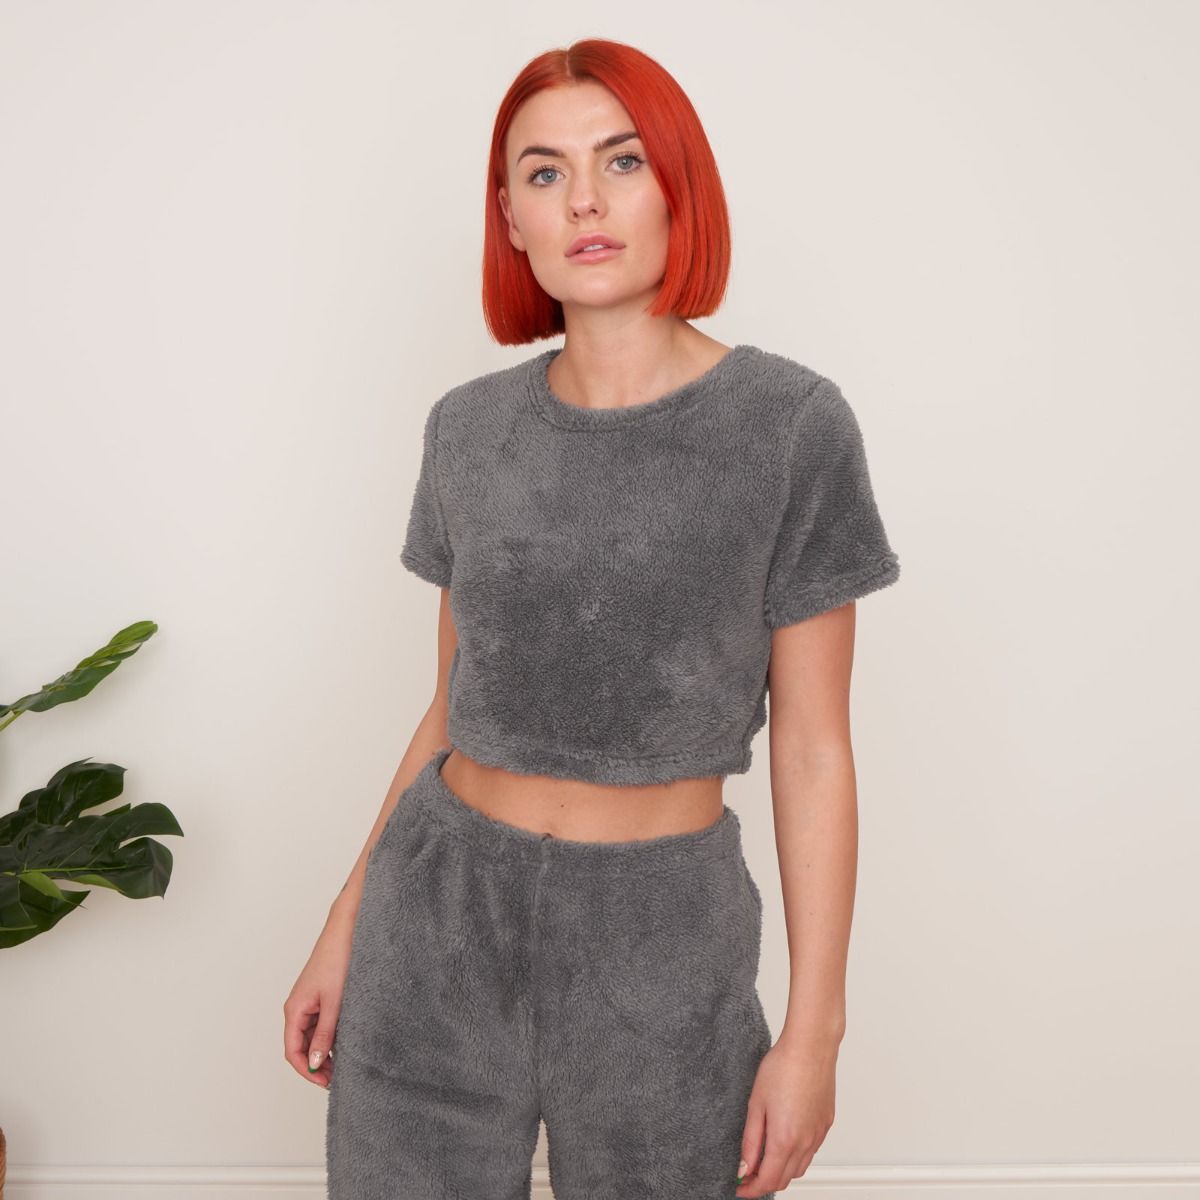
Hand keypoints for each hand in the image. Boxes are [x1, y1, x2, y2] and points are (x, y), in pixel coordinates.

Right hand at [283, 910, 356, 1088]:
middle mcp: (297, 1008)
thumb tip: (313, 1063)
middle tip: (338, 1078)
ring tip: (344, 1063)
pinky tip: (346, 1042)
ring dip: (324, 1051)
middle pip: (300, 1046)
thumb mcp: (334, 1003)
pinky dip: (330, 1036)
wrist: (346, 931)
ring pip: (312, 1036)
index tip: (326, 1083)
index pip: (292, 1052)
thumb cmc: (338, 960)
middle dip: (316, 1065)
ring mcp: (309, 1002)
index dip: (306, 1071)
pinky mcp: (320, 997)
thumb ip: (325, 1035)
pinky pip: (320, 1023)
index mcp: (294, 1010)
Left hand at [734, 1030, 837, 1196]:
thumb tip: (744, 1167)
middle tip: (747, 1174)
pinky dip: (796, 1157)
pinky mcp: (826, 1124)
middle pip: (785, 1179)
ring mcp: (818, 1134)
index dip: (751, 1189)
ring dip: (782, 1172)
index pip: (768, 1180)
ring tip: (763, 1160)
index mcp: (785, 1139)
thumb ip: (750, 1140)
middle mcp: (805, 1142)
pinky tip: (784, 1142)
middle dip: (765, 1183)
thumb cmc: (782, 1067)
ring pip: (800, 1168)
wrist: (811, 1046)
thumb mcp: (756, 1104)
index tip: (740, 1188)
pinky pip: (811, 1151)